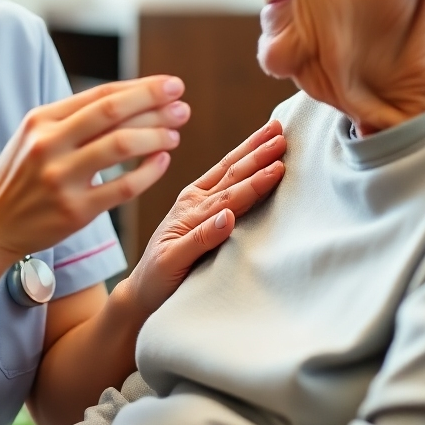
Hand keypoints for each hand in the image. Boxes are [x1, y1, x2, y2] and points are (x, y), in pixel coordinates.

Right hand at [0, 76, 190, 264]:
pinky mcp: (74, 211)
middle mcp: (49, 144)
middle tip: (182, 105)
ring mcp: (61, 178)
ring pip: (121, 146)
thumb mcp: (34, 137)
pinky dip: (148, 172)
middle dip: (154, 104)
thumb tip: (128, 98)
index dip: (141, 87)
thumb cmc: (20, 177)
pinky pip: (123, 187)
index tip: (171, 85)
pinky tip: (162, 162)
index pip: (101, 94)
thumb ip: (73, 118)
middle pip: (113, 113)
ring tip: (176, 134)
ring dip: (156, 136)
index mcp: (41, 120)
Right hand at [120, 119, 285, 317]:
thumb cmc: (175, 262)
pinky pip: (197, 239)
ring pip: (223, 201)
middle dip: (258, 155)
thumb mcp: (198, 228)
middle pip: (231, 177)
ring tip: (274, 165)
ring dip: (250, 182)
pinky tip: (229, 216)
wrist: (142, 292)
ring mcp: (184, 229)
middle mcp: (191, 207)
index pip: (231, 168)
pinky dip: (213, 227)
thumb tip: (242, 199)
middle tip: (282, 134)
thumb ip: (217, 212)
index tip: (277, 131)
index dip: (253, 149)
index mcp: (198, 198)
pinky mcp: (174, 255)